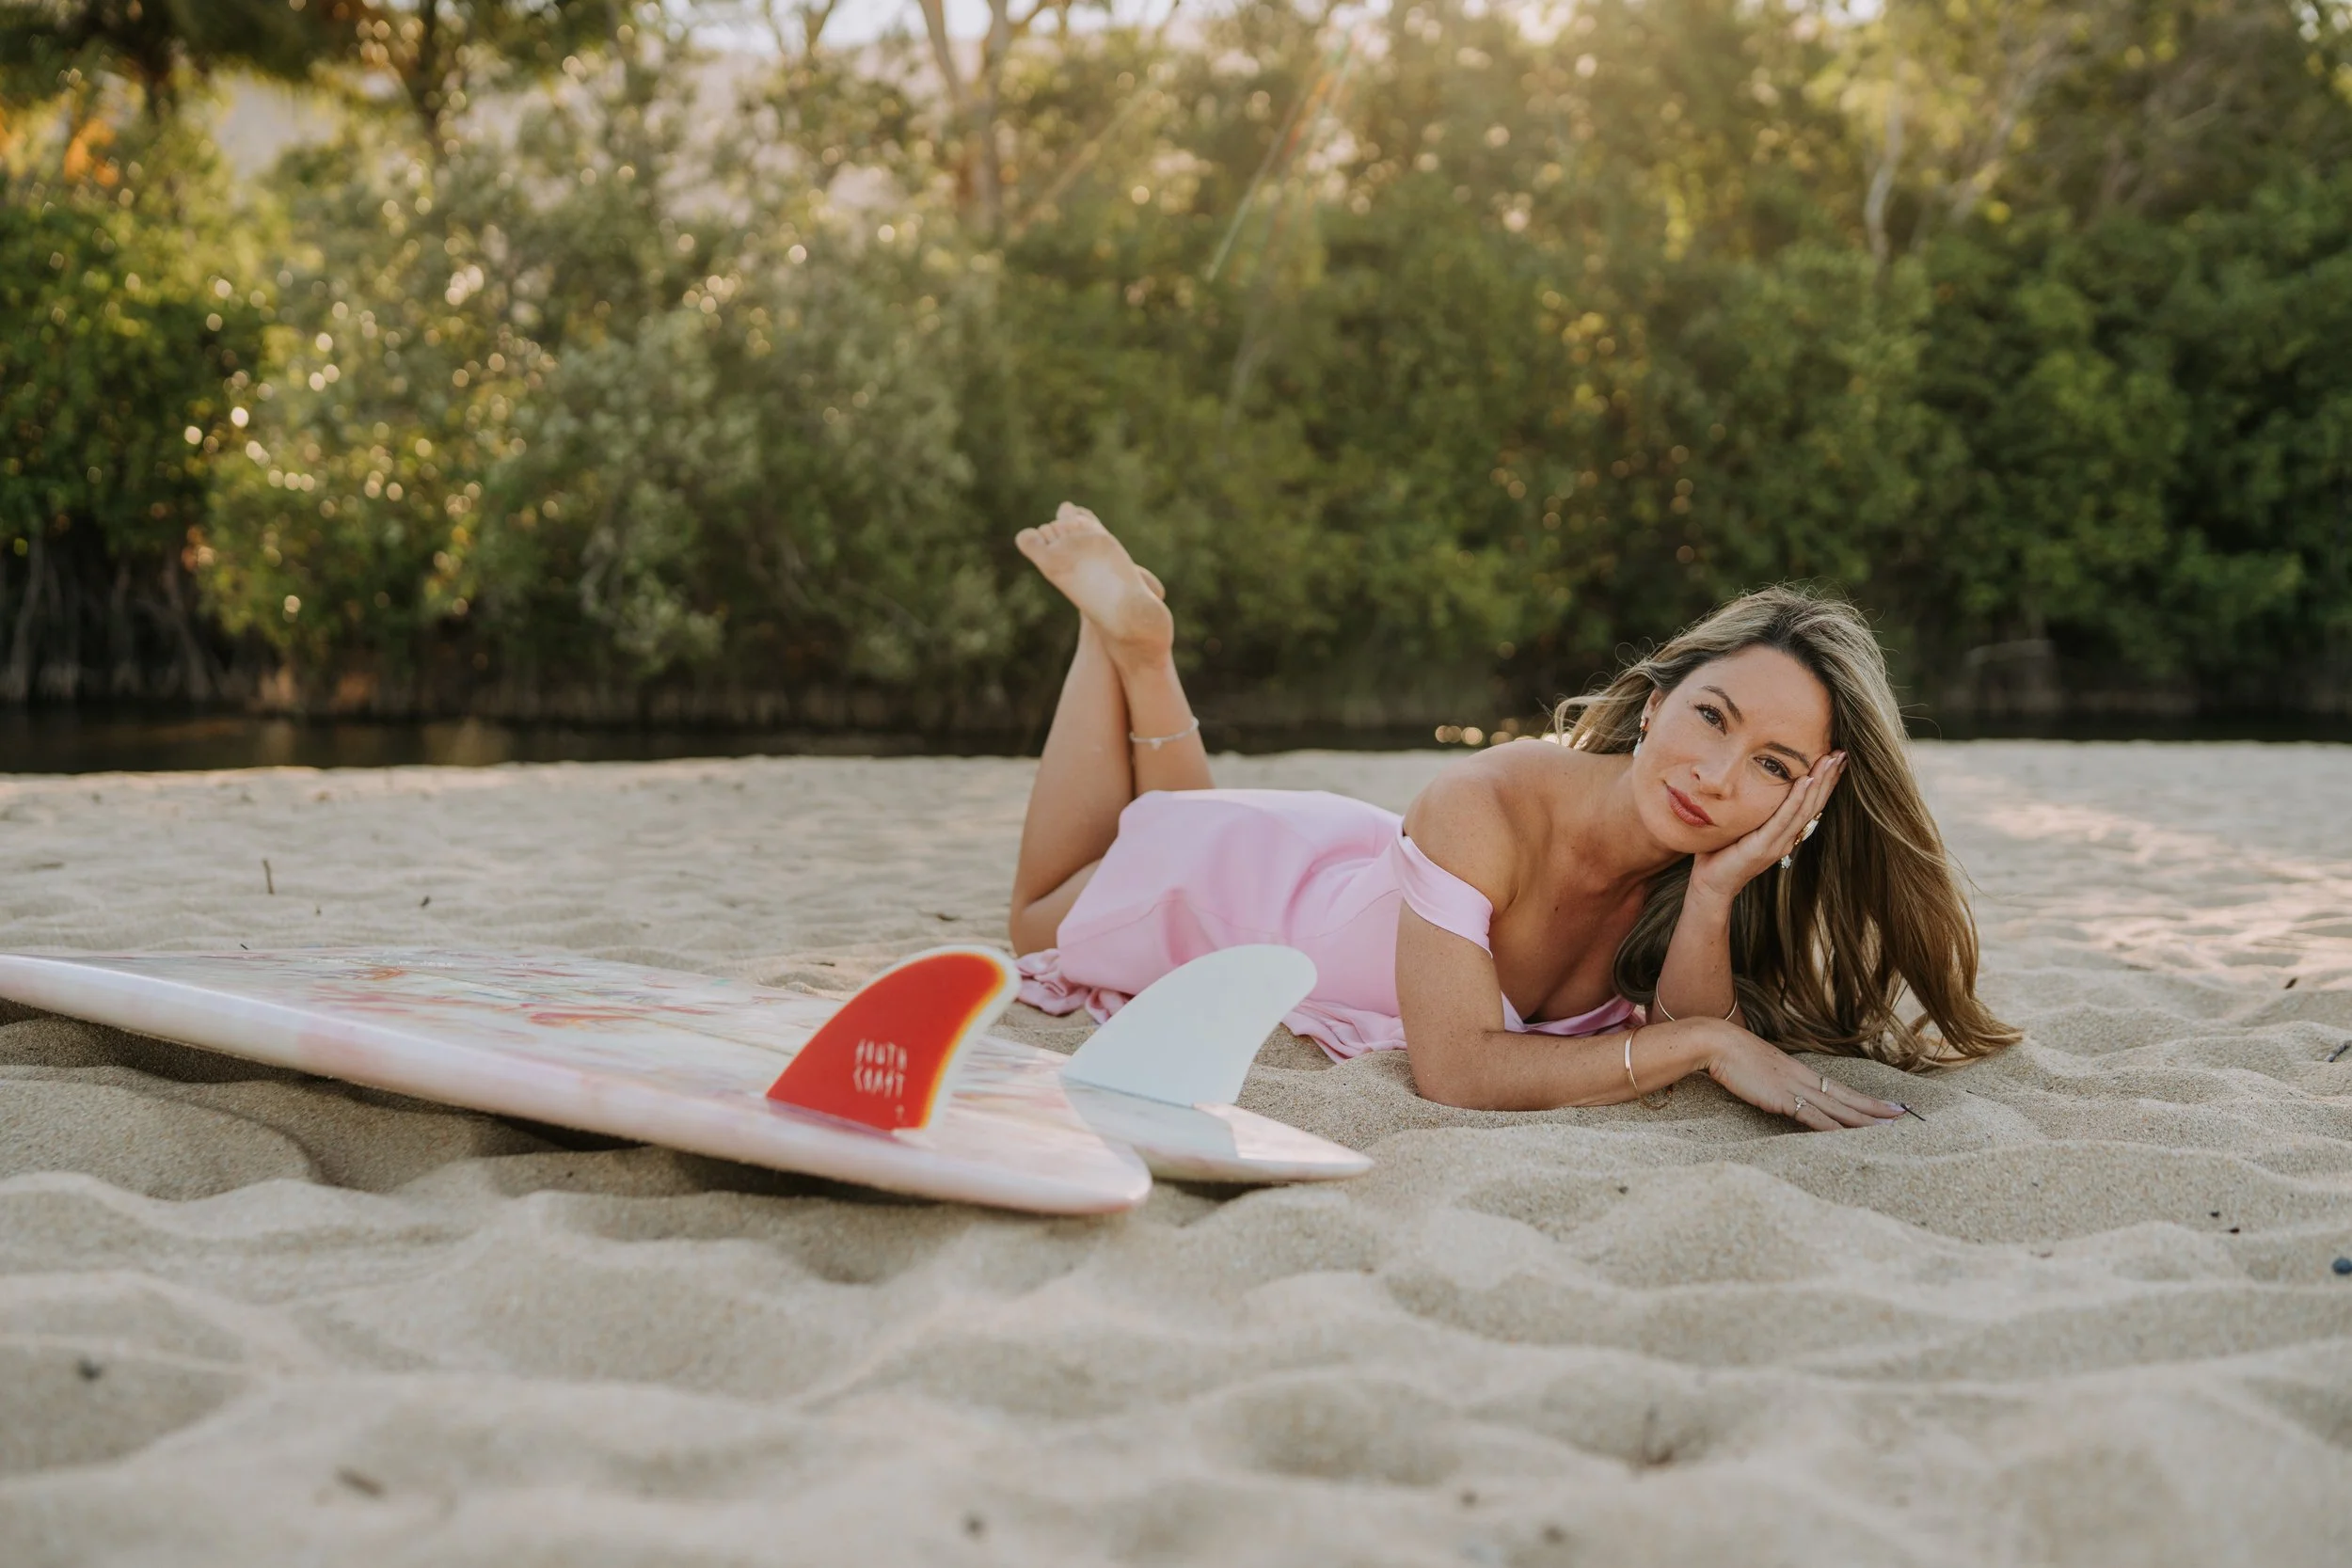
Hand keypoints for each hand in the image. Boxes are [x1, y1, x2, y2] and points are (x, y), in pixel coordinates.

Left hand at [1689, 750, 1845, 902]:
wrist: (1710, 885)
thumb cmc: (1721, 854)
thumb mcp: (1742, 827)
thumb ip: (1754, 810)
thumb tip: (1752, 781)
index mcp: (1784, 834)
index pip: (1810, 805)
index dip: (1825, 783)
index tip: (1836, 760)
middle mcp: (1787, 838)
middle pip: (1814, 804)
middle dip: (1828, 777)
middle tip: (1842, 754)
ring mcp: (1777, 843)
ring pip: (1804, 808)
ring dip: (1819, 782)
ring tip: (1830, 760)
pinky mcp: (1763, 846)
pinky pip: (1783, 818)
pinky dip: (1796, 798)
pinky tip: (1806, 780)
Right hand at [1702, 1028, 1906, 1130]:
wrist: (1717, 1043)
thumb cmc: (1731, 1055)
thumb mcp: (1759, 1068)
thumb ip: (1772, 1080)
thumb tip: (1777, 1090)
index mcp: (1800, 1072)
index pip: (1840, 1088)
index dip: (1864, 1099)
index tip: (1886, 1104)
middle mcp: (1804, 1079)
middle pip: (1848, 1097)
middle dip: (1877, 1108)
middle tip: (1904, 1114)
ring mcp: (1795, 1089)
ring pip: (1839, 1108)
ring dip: (1865, 1120)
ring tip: (1890, 1128)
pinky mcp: (1783, 1099)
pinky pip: (1814, 1118)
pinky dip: (1834, 1129)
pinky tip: (1848, 1138)